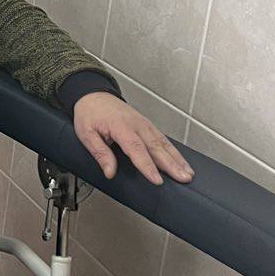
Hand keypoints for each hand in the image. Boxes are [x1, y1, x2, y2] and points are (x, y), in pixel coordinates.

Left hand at [73, 92, 193, 185]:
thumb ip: (100, 153)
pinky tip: (181, 162)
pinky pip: (163, 139)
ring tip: (188, 173)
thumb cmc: (90, 114)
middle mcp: (137, 125)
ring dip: (177, 159)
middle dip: (171, 165)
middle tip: (183, 178)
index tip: (157, 179)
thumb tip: (109, 171)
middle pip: (157, 147)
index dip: (148, 166)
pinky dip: (174, 152)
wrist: (94, 96)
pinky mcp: (148, 125)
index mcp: (121, 126)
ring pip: (164, 144)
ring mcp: (144, 124)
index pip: (136, 149)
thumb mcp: (86, 134)